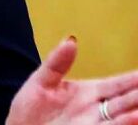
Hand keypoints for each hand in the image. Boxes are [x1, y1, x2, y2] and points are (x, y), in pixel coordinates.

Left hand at [8, 37, 137, 123]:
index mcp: (89, 92)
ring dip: (134, 113)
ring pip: (120, 118)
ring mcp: (94, 124)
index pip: (118, 84)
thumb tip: (71, 40)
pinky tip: (132, 119)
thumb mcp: (40, 82)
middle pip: (126, 101)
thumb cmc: (28, 110)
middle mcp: (97, 110)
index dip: (134, 79)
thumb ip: (56, 63)